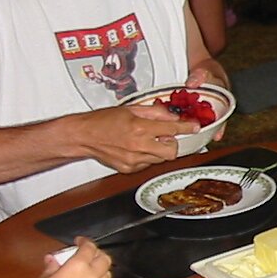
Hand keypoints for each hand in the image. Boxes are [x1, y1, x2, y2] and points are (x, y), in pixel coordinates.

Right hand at [16, 239, 111, 277]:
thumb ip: (51, 267)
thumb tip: (52, 261)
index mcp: (78, 266)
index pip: (89, 248)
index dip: (85, 242)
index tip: (80, 241)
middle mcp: (91, 277)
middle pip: (105, 259)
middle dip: (97, 253)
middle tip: (86, 253)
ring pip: (107, 274)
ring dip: (101, 268)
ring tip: (89, 268)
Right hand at [76, 105, 198, 172]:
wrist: (82, 136)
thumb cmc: (102, 121)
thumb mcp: (131, 109)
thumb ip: (154, 112)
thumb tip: (172, 115)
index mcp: (140, 128)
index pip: (172, 128)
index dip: (187, 127)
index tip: (194, 127)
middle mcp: (138, 145)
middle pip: (172, 151)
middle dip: (172, 143)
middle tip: (165, 136)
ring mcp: (134, 160)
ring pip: (160, 159)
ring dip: (159, 150)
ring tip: (146, 140)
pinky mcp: (129, 168)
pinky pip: (147, 164)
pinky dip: (147, 157)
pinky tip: (136, 148)